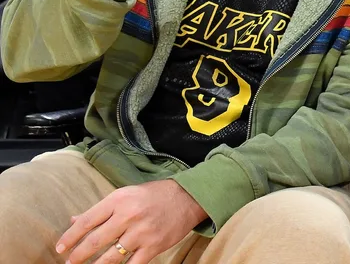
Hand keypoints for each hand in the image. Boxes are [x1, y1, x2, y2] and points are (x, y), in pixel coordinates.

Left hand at [56, 179, 206, 263]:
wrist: (187, 197)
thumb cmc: (154, 195)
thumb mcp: (125, 194)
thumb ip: (100, 209)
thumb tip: (74, 220)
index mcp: (119, 200)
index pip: (87, 221)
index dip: (70, 237)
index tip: (60, 248)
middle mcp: (128, 216)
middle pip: (95, 241)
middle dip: (78, 255)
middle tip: (69, 262)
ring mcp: (141, 233)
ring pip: (110, 257)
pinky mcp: (154, 246)